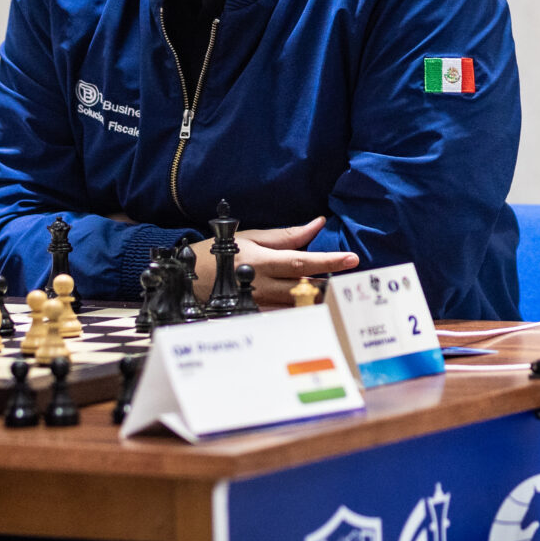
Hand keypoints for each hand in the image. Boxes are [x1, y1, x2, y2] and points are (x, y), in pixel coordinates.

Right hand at [190, 216, 359, 303]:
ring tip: (339, 296)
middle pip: (304, 289)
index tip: (352, 259)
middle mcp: (263, 285)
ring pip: (297, 306)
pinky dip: (300, 311)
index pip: (303, 261)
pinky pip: (283, 316)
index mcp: (263, 261)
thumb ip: (287, 235)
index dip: (329, 261)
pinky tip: (313, 309)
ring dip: (318, 300)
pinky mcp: (255, 316)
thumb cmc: (220, 251)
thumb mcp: (252, 236)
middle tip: (352, 285)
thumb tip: (317, 224)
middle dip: (330, 287)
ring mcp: (259, 304)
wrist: (186, 278)